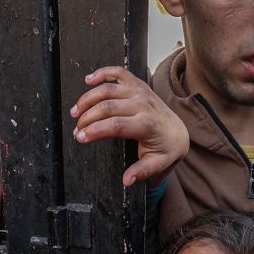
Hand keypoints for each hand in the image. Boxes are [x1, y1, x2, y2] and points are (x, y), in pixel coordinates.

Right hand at [71, 66, 188, 187]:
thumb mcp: (158, 164)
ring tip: (75, 111)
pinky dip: (102, 72)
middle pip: (108, 106)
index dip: (95, 130)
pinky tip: (88, 79)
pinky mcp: (138, 84)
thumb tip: (127, 180)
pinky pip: (118, 73)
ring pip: (108, 89)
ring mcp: (140, 91)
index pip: (116, 125)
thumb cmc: (165, 149)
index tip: (80, 137)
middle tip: (76, 130)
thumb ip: (142, 171)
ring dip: (88, 98)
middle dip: (87, 118)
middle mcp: (143, 104)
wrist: (178, 132)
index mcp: (147, 124)